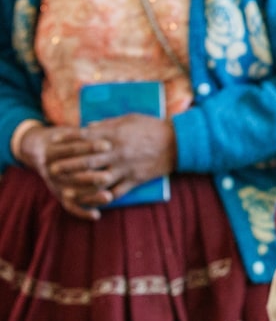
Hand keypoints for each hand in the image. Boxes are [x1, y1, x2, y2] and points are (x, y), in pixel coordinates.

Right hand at [17, 124, 110, 219]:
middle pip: (73, 173)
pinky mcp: (59, 194)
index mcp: (54, 148)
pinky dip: (82, 212)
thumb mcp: (69, 131)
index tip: (108, 144)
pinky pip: (70, 206)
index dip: (90, 145)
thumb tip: (96, 125)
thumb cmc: (64, 137)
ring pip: (72, 193)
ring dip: (91, 196)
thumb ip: (82, 130)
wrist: (38, 149)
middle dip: (91, 174)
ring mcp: (56, 183)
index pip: (74, 146)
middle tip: (109, 176)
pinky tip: (96, 216)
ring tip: (108, 197)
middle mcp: (53, 167)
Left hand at [48, 113, 176, 208]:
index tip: (54, 141)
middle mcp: (117, 152)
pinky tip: (93, 202)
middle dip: (67, 165)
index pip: (85, 137)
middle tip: (52, 169)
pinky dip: (103, 198)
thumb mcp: (131, 119)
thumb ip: (109, 124)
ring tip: (67, 191)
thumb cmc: (154, 127)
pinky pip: (116, 192)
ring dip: (81, 186)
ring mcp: (125, 168)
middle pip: (86, 160)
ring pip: (98, 180)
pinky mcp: (135, 179)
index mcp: (116, 135)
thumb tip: (90, 127)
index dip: (67, 139)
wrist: (178, 143)